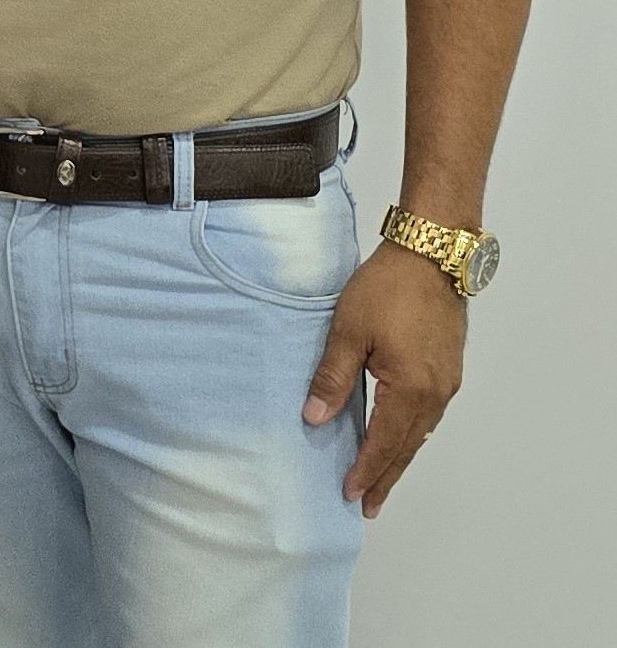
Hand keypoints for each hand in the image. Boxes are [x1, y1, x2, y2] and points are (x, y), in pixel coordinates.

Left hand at [306, 240, 467, 516]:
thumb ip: (332, 378)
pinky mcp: (448, 370)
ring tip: (381, 482)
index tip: (351, 495)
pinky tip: (399, 441)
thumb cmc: (386, 289)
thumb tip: (314, 419)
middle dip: (386, 477)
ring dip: (400, 459)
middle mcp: (435, 393)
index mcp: (410, 388)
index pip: (384, 443)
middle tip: (368, 506)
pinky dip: (411, 435)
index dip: (367, 470)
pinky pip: (428, 416)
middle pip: (407, 447)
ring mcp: (446, 383)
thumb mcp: (348, 331)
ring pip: (420, 433)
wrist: (431, 256)